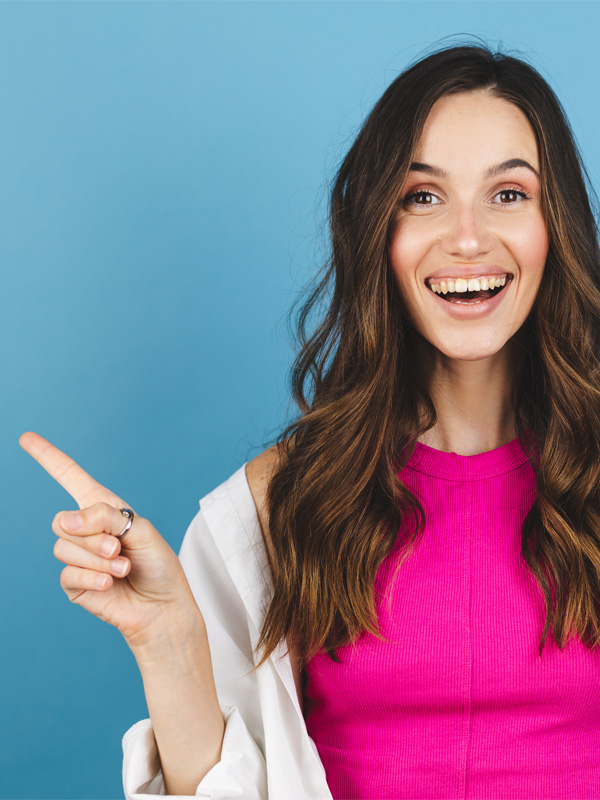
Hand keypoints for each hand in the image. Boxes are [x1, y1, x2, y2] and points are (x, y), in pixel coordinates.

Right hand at [20, 431, 200, 649]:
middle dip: (93, 536)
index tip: (26, 438)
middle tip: (120, 549)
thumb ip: (106, 517)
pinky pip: (68, 574)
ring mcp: (78, 558)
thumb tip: (66, 520)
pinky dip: (93, 578)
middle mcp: (87, 530)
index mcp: (104, 509)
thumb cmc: (158, 565)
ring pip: (64, 548)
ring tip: (123, 567)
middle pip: (63, 521)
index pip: (70, 477)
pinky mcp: (74, 585)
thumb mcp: (141, 530)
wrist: (163, 606)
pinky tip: (111, 583)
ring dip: (98, 560)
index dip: (48, 457)